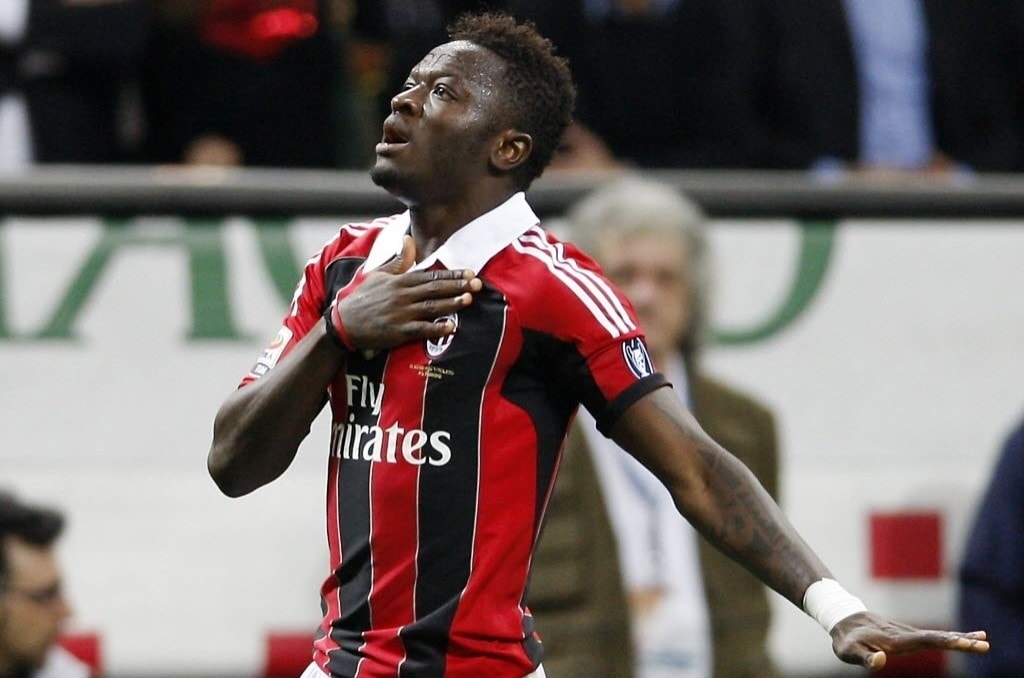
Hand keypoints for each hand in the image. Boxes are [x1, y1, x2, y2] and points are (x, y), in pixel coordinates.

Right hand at [328, 235, 481, 351]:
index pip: (430, 276)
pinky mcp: (397, 331)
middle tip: (478, 284)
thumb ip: (398, 260)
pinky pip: (420, 329)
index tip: (469, 273)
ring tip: (468, 300)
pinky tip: (451, 326)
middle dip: (457, 286)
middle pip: (434, 289)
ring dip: (450, 303)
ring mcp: (400, 313)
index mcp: (399, 281)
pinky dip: (435, 328)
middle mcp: (401, 295)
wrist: (343, 323)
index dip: (451, 274)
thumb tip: (408, 240)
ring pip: (430, 307)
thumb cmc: (362, 298)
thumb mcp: (378, 275)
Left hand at [830, 611, 988, 670]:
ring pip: (938, 635)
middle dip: (960, 641)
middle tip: (983, 644)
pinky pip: (933, 636)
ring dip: (961, 638)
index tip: (961, 642)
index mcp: (894, 640)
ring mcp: (908, 633)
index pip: (922, 640)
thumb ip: (865, 658)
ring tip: (983, 641)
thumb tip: (881, 660)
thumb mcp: (849, 652)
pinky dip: (951, 636)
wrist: (845, 620)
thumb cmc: (846, 640)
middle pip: (936, 637)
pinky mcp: (909, 635)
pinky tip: (965, 638)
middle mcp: (904, 634)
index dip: (942, 641)